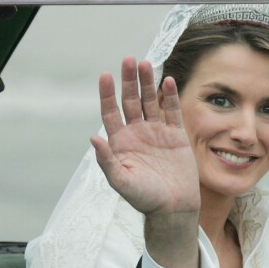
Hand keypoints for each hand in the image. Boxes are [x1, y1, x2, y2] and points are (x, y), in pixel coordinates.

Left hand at [91, 57, 200, 267]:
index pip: (111, 112)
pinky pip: (172, 111)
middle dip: (129, 81)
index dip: (108, 94)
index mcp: (121, 142)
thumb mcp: (121, 182)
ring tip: (147, 64)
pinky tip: (167, 81)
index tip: (105, 75)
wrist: (173, 207)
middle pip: (131, 101)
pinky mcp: (176, 135)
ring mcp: (157, 132)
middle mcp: (137, 133)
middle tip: (129, 60)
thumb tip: (92, 138)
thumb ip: (107, 161)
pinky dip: (169, 96)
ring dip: (148, 83)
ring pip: (151, 102)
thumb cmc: (145, 198)